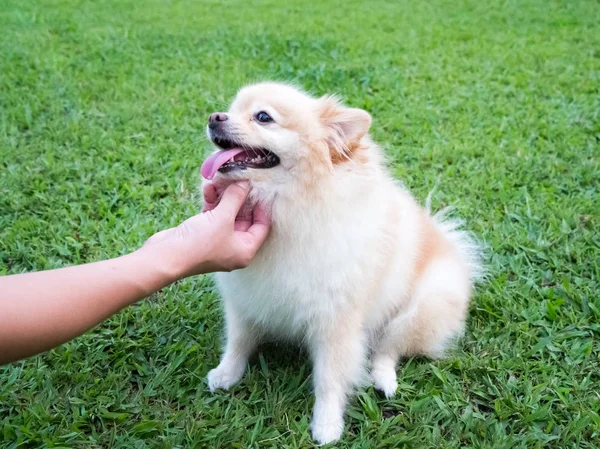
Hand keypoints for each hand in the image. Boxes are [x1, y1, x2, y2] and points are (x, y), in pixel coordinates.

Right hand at [142, 182, 270, 277]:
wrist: (165, 256)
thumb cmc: (199, 243)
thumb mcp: (223, 217)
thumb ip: (236, 197)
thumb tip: (246, 182)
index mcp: (245, 250)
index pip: (262, 227)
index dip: (262, 207)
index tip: (261, 190)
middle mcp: (233, 248)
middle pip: (244, 219)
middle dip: (240, 198)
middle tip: (239, 180)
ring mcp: (217, 242)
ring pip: (226, 215)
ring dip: (224, 197)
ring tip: (220, 181)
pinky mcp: (202, 235)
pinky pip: (212, 216)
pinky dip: (212, 202)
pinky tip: (209, 188)